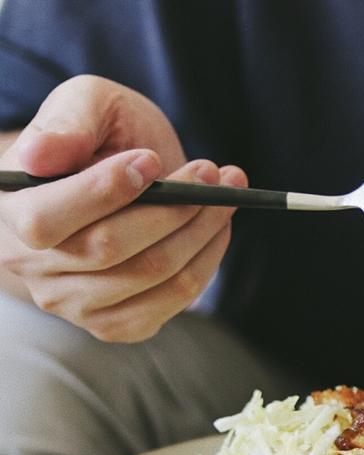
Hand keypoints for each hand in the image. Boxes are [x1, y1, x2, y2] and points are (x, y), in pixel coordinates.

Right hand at [0, 75, 246, 341]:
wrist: (112, 179)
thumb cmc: (96, 138)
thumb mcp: (84, 106)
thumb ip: (67, 123)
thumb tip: (39, 156)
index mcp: (8, 211)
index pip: (46, 220)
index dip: (103, 192)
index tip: (151, 161)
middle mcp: (30, 266)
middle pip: (110, 249)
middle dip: (172, 207)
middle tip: (212, 171)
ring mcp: (73, 303)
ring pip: (152, 274)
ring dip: (202, 230)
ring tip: (226, 190)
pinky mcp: (117, 323)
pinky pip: (174, 299)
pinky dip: (208, 260)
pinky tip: (217, 227)